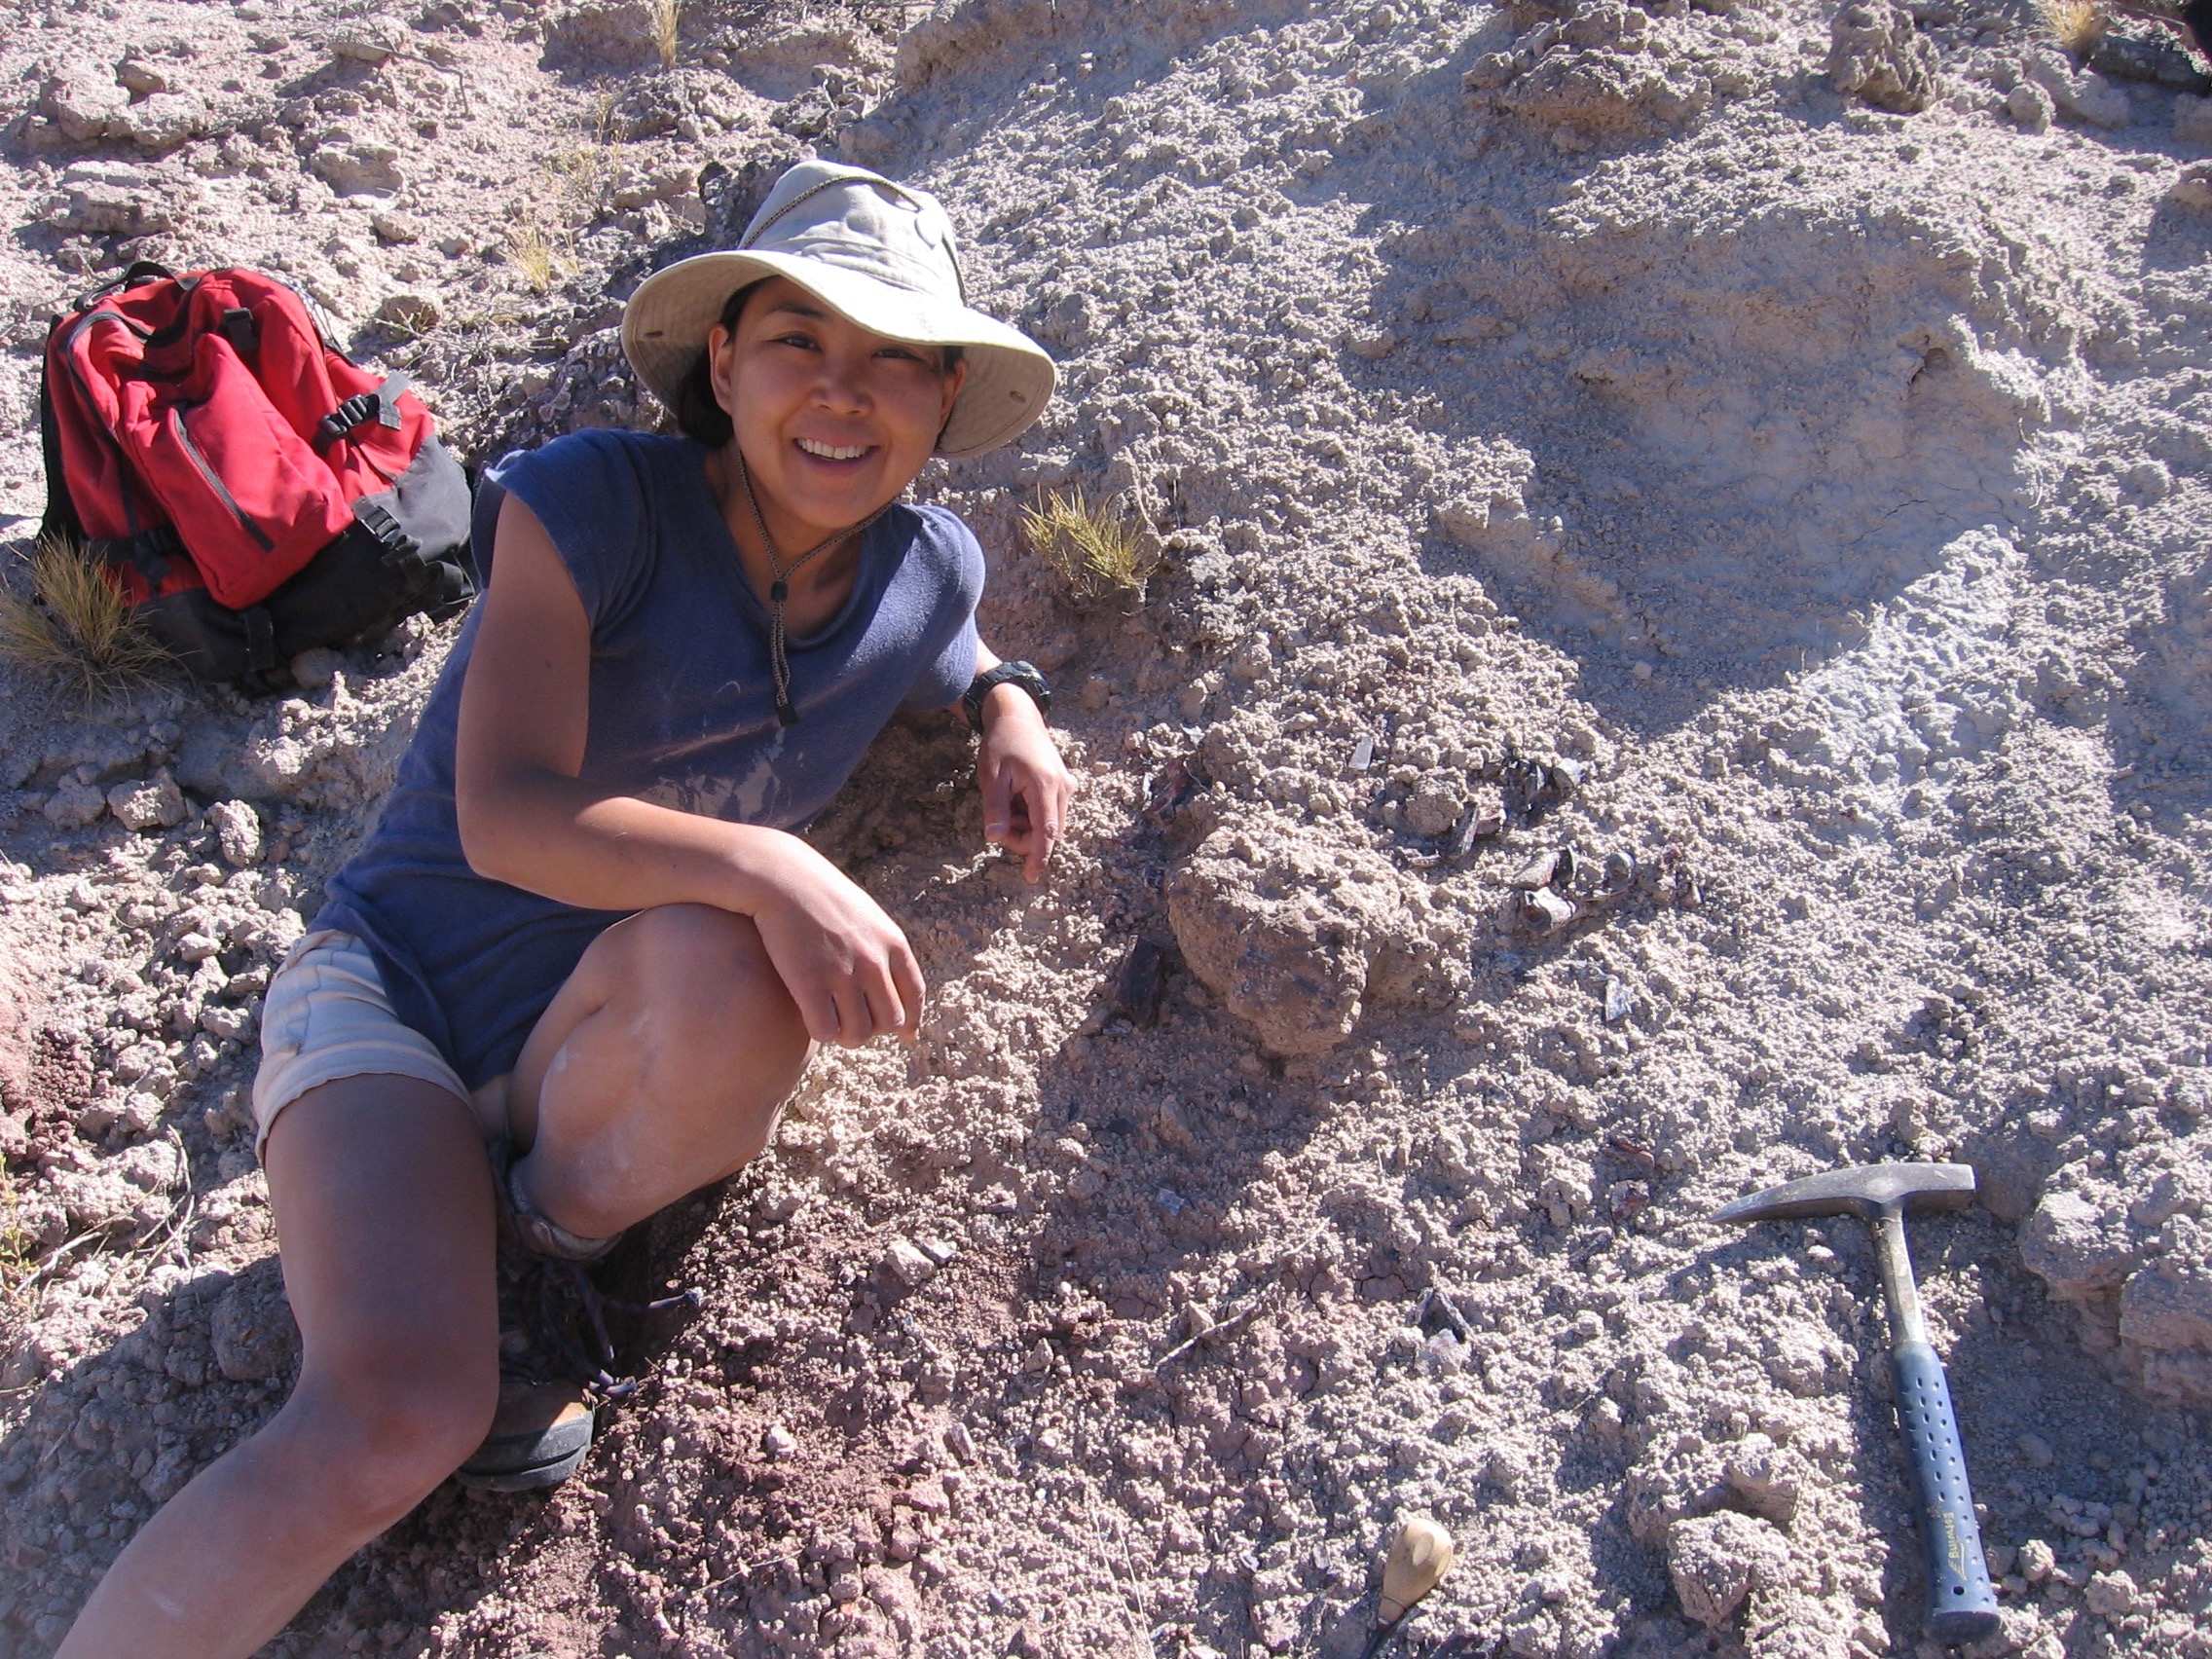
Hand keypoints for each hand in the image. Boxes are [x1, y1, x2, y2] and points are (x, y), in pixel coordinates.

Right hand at [744, 834, 924, 1046]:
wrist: (782, 878)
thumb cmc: (821, 897)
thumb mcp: (866, 915)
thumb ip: (883, 947)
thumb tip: (890, 974)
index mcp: (892, 943)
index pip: (914, 995)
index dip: (912, 1021)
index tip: (906, 1036)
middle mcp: (873, 961)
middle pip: (890, 1021)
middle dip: (874, 1028)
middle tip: (855, 1022)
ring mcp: (842, 973)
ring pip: (859, 1033)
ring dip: (847, 1036)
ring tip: (834, 1025)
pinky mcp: (809, 982)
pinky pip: (826, 1031)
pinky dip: (822, 1033)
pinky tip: (812, 1019)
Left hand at [978, 684, 1073, 882]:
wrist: (1018, 715)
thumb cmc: (1002, 743)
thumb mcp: (991, 776)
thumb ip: (995, 808)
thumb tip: (995, 838)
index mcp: (1045, 785)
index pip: (1047, 832)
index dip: (1039, 857)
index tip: (1031, 877)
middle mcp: (1063, 788)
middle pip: (1048, 832)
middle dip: (1023, 837)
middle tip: (998, 822)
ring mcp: (1066, 786)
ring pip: (1049, 824)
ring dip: (1027, 826)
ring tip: (1006, 803)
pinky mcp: (1064, 785)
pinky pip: (1051, 812)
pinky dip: (1032, 815)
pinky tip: (1017, 799)